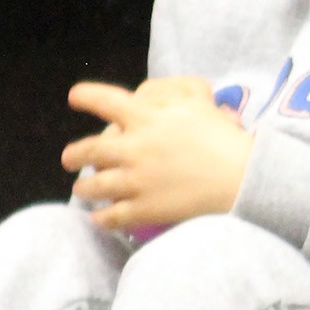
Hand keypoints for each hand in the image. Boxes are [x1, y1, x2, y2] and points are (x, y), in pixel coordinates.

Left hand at [62, 75, 253, 231]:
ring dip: (84, 188)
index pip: (105, 101)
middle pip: (89, 150)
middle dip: (74, 154)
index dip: (86, 96)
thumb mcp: (199, 100)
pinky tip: (98, 217)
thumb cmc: (222, 135)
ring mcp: (137, 181)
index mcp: (147, 118)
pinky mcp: (144, 209)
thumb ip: (171, 91)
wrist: (241, 176)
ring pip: (95, 186)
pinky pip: (111, 216)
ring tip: (81, 189)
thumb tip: (148, 91)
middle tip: (69, 158)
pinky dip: (100, 218)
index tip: (75, 97)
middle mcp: (134, 148)